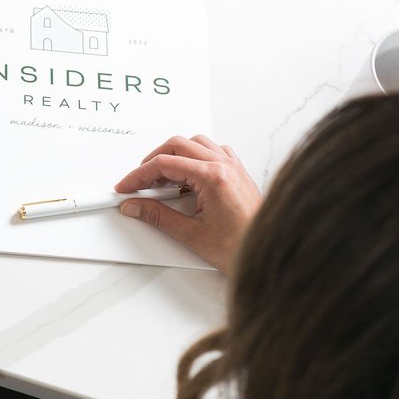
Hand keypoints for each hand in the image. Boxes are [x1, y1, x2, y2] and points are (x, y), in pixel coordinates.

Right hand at [114, 135, 261, 272]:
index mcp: (213, 177)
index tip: (127, 186)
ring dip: (174, 155)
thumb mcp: (192, 235)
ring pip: (196, 143)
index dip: (139, 175)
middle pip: (178, 145)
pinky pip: (214, 151)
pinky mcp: (238, 174)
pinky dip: (195, 156)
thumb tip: (136, 205)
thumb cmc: (242, 247)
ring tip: (161, 177)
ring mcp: (233, 168)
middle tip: (139, 181)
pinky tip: (188, 175)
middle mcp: (225, 166)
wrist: (271, 255)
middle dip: (153, 161)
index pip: (165, 164)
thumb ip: (158, 216)